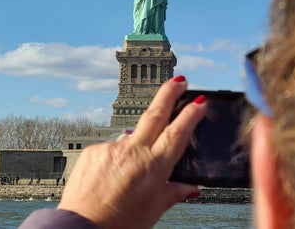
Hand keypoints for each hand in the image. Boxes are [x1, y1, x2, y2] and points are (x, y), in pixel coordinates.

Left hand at [58, 76, 206, 228]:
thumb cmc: (119, 225)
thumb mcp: (153, 211)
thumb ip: (173, 193)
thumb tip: (192, 188)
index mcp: (154, 167)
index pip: (178, 132)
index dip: (191, 114)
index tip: (199, 101)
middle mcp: (133, 152)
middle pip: (156, 113)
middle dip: (169, 92)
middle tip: (180, 80)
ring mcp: (112, 149)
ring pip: (132, 137)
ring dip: (136, 147)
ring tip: (129, 175)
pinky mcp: (94, 151)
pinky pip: (111, 149)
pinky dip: (116, 160)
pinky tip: (111, 179)